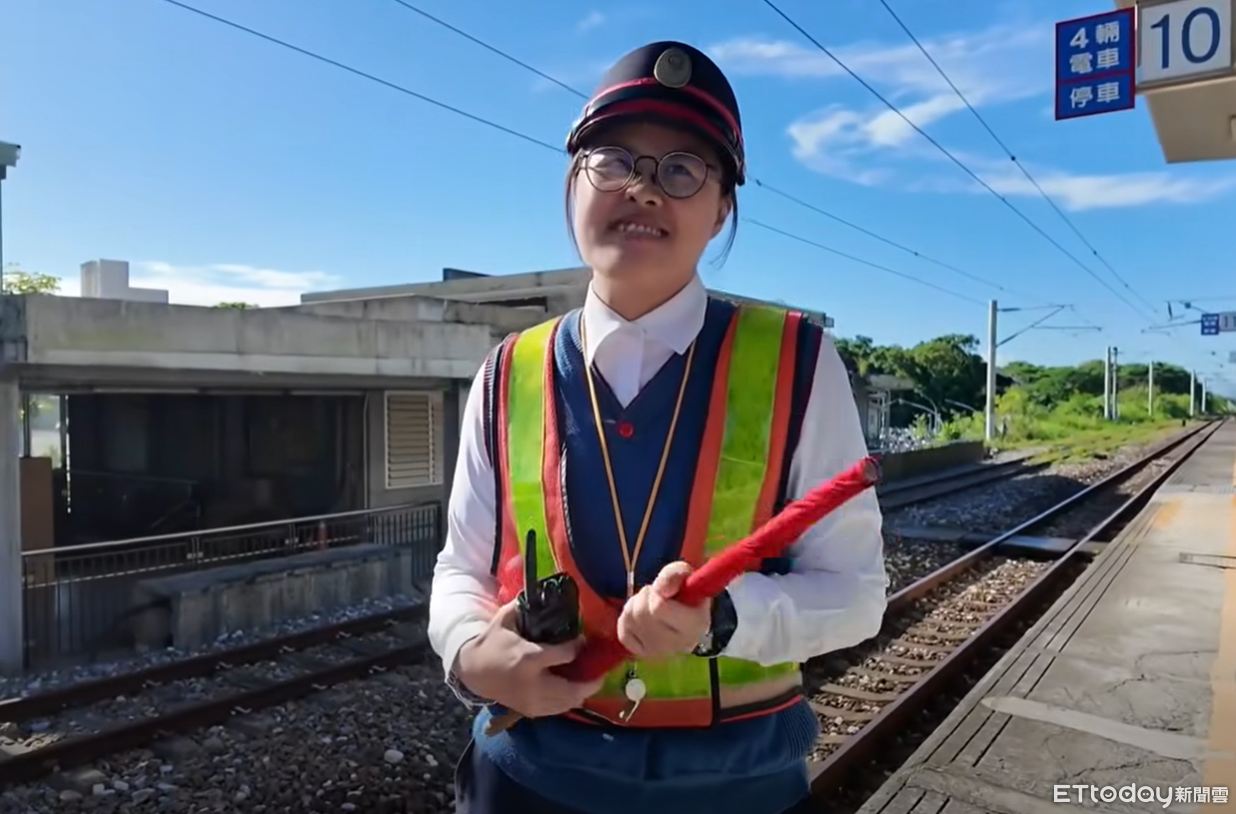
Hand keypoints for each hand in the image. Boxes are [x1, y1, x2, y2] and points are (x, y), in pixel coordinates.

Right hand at [455, 599, 603, 718]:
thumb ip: (524, 607)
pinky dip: (570, 700)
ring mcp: (532, 701)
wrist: (473, 671)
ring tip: (591, 677)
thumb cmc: (492, 643)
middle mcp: (532, 683)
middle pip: (573, 689)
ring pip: (568, 702)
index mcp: (528, 658)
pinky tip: (574, 688)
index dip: (578, 646)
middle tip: (602, 668)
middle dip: (592, 680)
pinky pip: (558, 709)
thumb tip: (544, 592)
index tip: (583, 640)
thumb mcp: (505, 620)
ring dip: (583, 691)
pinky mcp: (530, 710)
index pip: (565, 655)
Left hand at [617, 561, 711, 658]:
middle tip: (658, 595)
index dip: (658, 592)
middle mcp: (677, 645)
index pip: (658, 607)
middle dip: (647, 595)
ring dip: (637, 603)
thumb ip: (676, 573)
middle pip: (641, 611)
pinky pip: (623, 625)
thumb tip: (661, 589)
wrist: (685, 620)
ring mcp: (658, 652)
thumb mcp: (686, 577)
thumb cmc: (686, 596)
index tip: (667, 590)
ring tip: (652, 604)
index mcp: (695, 626)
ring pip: (631, 616)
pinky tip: (643, 617)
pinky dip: (628, 616)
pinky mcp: (641, 652)